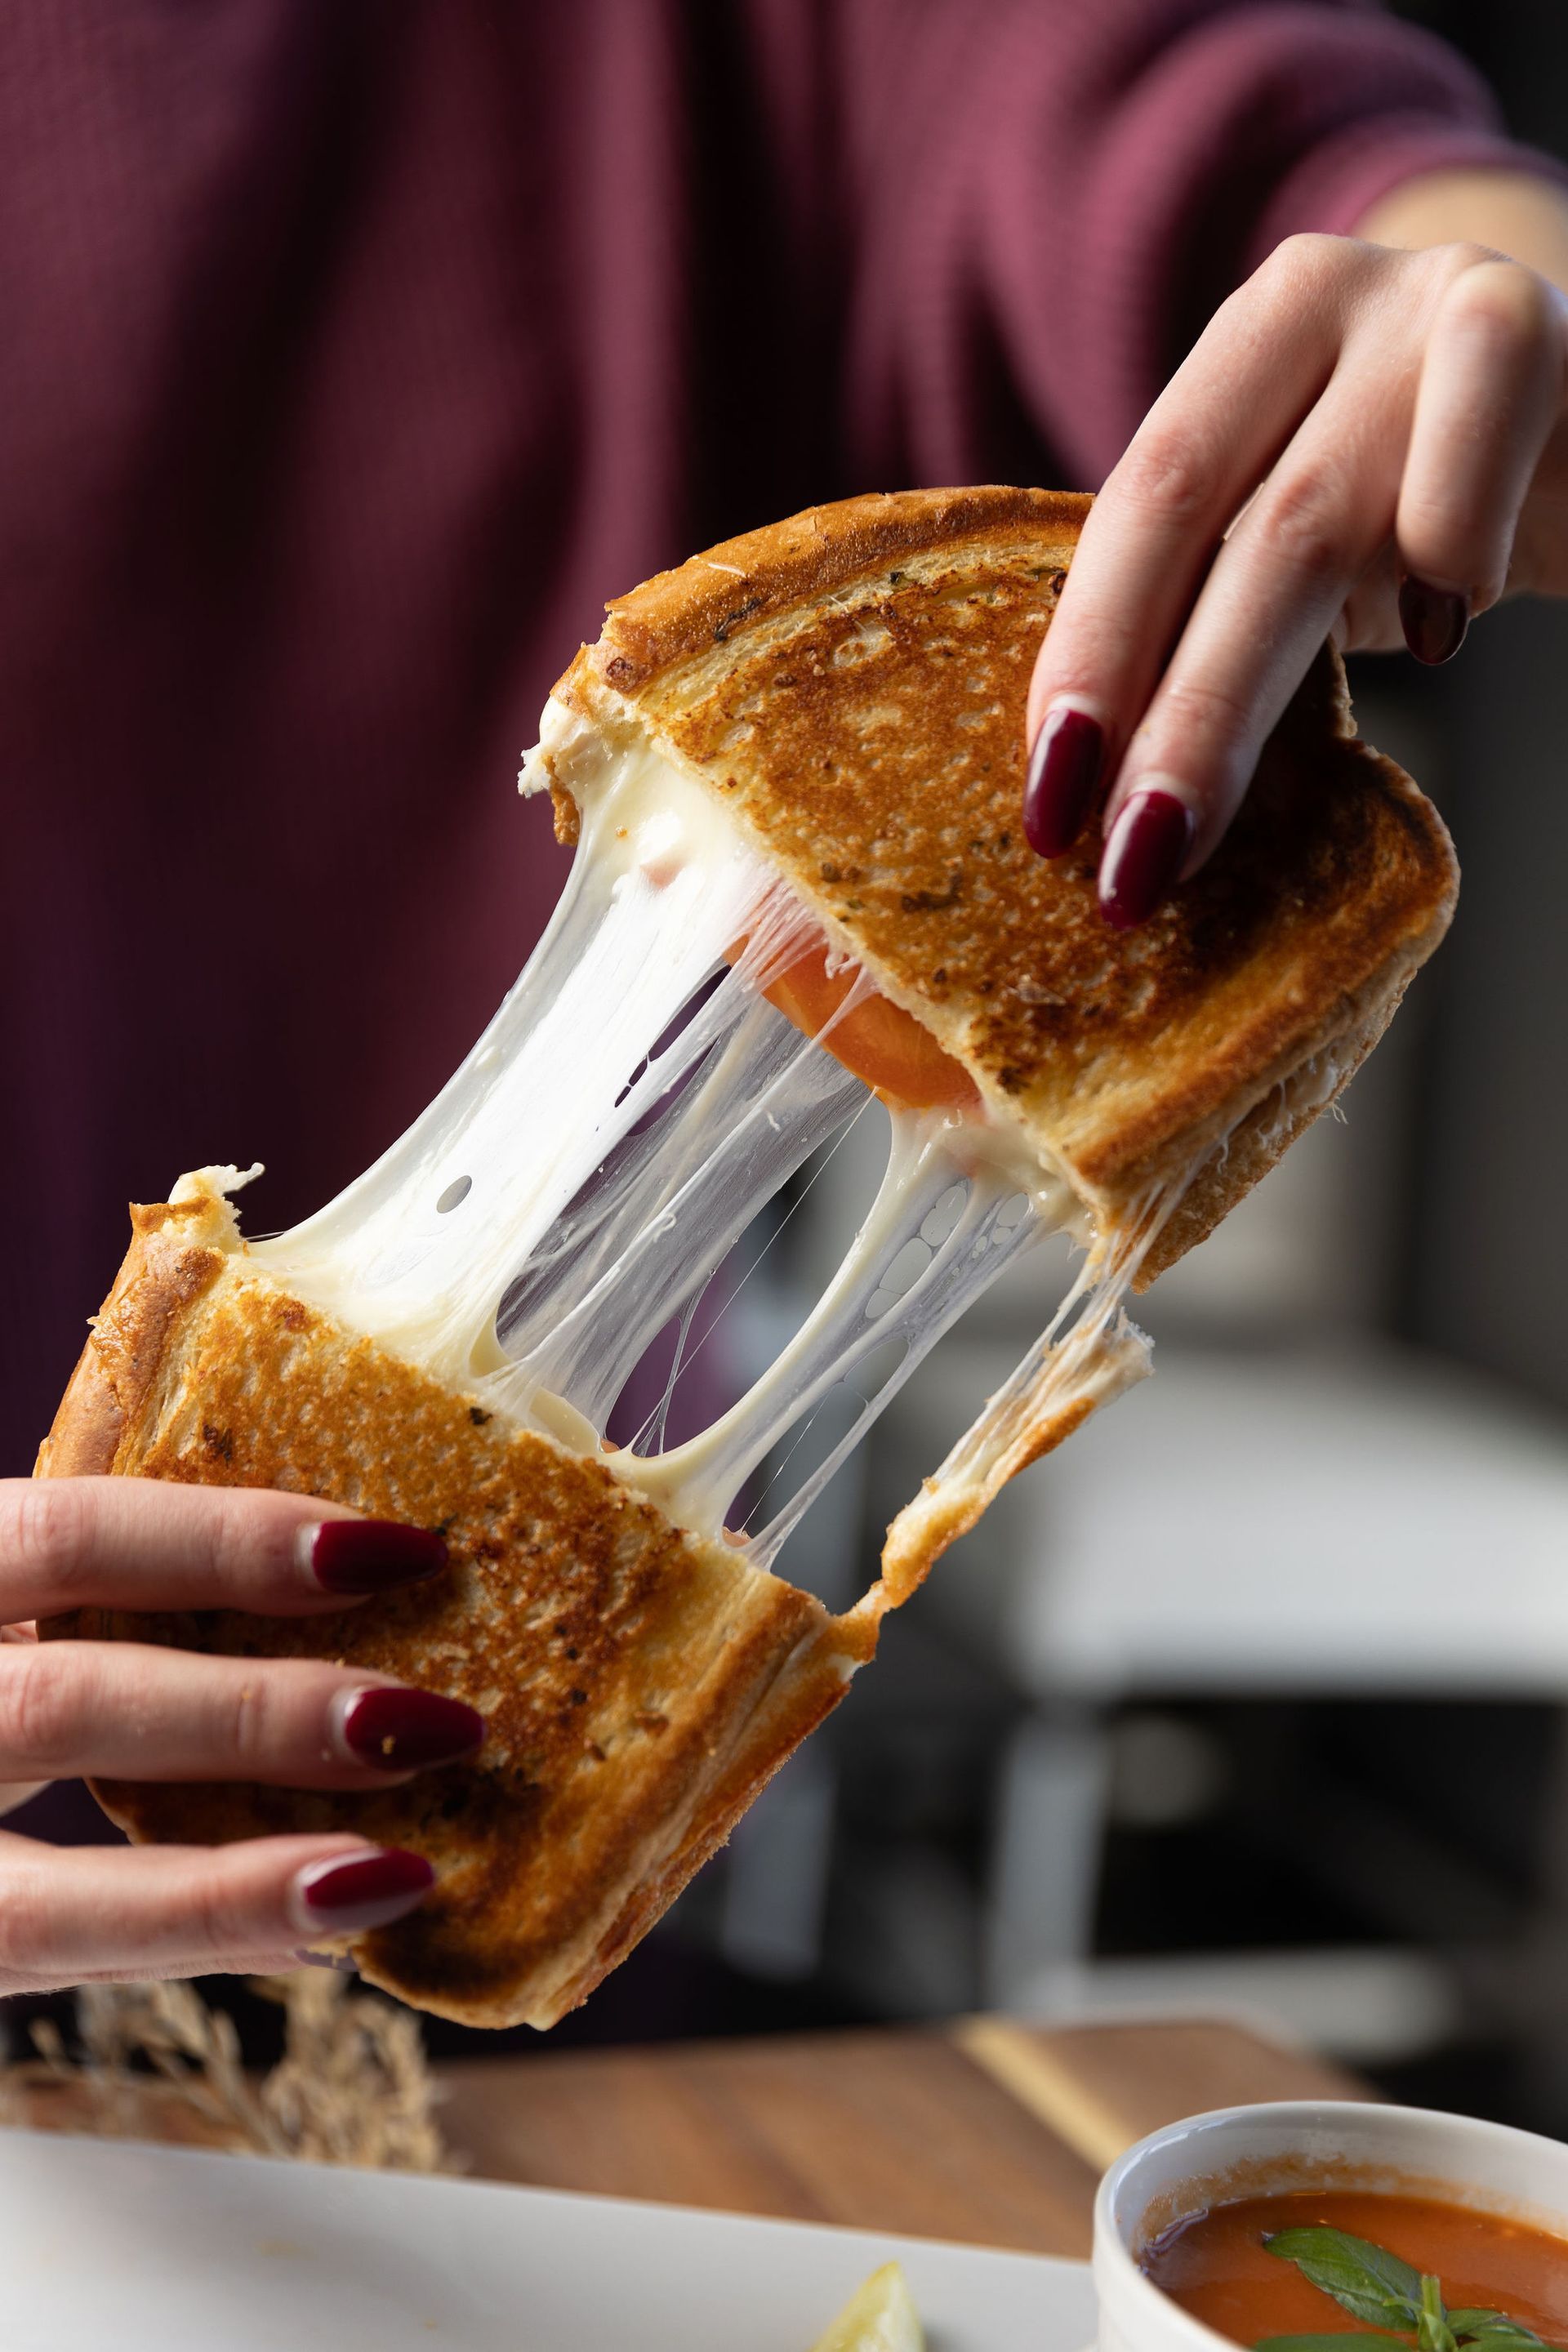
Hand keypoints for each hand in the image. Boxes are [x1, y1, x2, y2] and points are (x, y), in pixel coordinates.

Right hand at [0, 1478, 480, 1994]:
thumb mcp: (9, 1606)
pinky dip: (190, 1950)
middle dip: (260, 1720)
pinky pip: (44, 1968)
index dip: (228, 1541)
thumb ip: (104, 1595)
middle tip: (438, 1722)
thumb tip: (357, 1569)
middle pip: (68, 1707)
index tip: (395, 1548)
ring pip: (46, 1898)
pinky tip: (313, 1939)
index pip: (67, 1536)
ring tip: (393, 1878)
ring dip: (237, 1889)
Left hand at [1024, 222, 1567, 923]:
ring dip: (1229, 696)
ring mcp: (1427, 305)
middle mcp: (1317, 300)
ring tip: (1189, 833)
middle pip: (1194, 515)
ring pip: (1307, 522)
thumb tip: (1106, 792)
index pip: (1133, 505)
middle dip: (1143, 706)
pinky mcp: (1537, 330)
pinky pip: (1465, 470)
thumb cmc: (1456, 498)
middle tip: (1112, 860)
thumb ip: (1230, 611)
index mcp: (1238, 351)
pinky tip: (1440, 640)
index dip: (1081, 654)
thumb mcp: (1329, 547)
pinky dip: (1444, 560)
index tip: (1044, 808)